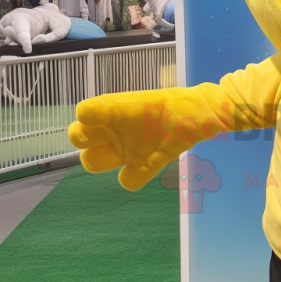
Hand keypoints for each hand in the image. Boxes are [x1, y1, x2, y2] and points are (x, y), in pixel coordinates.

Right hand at [68, 89, 193, 190]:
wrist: (203, 116)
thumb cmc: (179, 104)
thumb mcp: (152, 101)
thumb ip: (116, 109)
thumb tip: (86, 115)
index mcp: (115, 109)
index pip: (84, 112)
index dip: (85, 116)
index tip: (94, 116)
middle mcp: (116, 129)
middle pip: (77, 137)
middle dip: (84, 139)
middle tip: (104, 135)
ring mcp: (128, 148)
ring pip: (94, 161)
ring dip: (101, 160)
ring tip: (122, 153)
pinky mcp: (145, 164)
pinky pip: (127, 180)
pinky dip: (132, 178)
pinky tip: (146, 166)